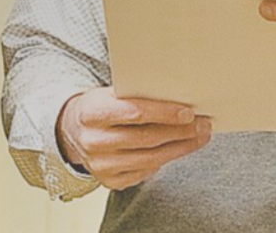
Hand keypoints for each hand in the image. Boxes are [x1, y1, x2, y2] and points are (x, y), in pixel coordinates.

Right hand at [55, 86, 211, 189]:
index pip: (134, 112)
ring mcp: (100, 165)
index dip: (164, 113)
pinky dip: (164, 160)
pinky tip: (177, 149)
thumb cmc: (100, 108)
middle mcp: (93, 141)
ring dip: (180, 147)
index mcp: (91, 112)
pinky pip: (145, 172)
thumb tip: (179, 102)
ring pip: (151, 158)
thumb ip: (136, 97)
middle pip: (147, 138)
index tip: (189, 112)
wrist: (73, 131)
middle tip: (203, 124)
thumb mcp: (109, 94)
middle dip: (180, 132)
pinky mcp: (109, 181)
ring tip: (199, 136)